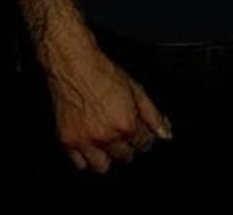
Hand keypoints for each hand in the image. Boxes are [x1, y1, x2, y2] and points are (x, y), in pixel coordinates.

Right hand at [43, 46, 169, 173]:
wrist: (73, 65)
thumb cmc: (103, 73)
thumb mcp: (136, 90)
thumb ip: (153, 115)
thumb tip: (165, 133)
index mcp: (126, 124)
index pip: (144, 144)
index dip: (144, 138)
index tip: (140, 133)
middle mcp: (106, 136)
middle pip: (125, 157)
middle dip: (127, 147)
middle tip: (123, 134)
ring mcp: (85, 141)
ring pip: (102, 167)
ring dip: (108, 157)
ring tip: (108, 142)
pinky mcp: (68, 141)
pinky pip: (79, 164)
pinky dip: (86, 158)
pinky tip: (91, 145)